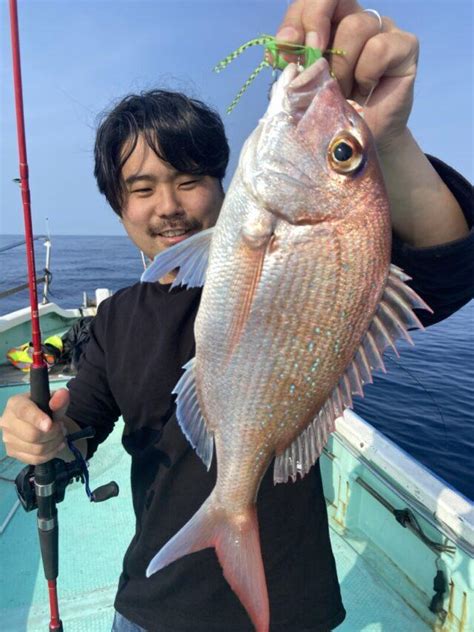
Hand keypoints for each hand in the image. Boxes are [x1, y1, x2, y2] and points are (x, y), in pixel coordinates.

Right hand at [0, 389, 68, 464]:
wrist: (38, 421)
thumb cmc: (44, 408)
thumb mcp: (54, 400)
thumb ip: (59, 398)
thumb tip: (62, 395)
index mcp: (15, 403)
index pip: (24, 412)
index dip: (37, 419)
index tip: (50, 424)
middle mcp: (6, 421)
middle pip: (32, 435)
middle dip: (54, 433)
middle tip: (61, 427)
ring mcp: (7, 439)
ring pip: (36, 449)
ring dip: (55, 443)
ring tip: (59, 434)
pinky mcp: (12, 452)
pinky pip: (35, 459)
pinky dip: (51, 453)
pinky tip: (56, 445)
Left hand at [276, 0, 418, 153]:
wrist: (356, 144)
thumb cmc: (331, 114)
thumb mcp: (305, 88)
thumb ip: (295, 63)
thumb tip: (283, 46)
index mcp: (329, 25)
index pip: (310, 1)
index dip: (296, 17)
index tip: (284, 45)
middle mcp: (356, 21)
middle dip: (315, 21)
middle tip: (312, 54)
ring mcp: (383, 31)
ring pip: (356, 25)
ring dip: (341, 66)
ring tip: (343, 92)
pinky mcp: (405, 46)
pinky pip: (379, 47)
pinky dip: (365, 74)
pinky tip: (365, 91)